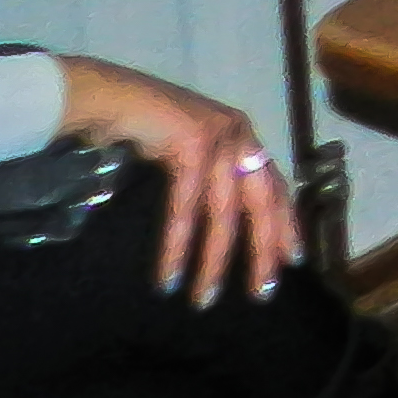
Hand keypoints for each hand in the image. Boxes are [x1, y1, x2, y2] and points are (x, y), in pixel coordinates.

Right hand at [53, 57, 294, 302]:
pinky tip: (170, 276)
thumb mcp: (190, 155)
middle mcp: (240, 134)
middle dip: (264, 249)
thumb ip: (213, 178)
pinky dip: (178, 246)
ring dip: (213, 261)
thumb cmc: (142, 129)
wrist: (104, 97)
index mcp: (244, 136)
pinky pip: (186, 208)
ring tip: (203, 299)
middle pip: (262, 202)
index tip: (293, 260)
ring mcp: (220, 136)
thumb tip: (228, 223)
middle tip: (262, 293)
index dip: (286, 223)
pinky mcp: (192, 143)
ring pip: (223, 213)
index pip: (275, 187)